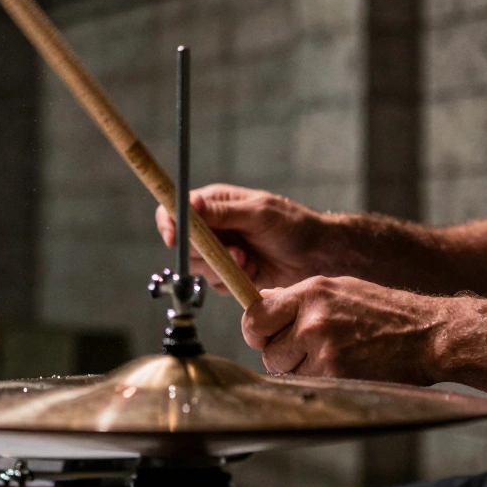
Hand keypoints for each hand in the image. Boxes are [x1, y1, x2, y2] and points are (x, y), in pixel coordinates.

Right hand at [155, 184, 334, 293]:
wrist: (316, 256)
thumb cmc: (293, 225)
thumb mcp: (259, 213)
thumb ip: (223, 212)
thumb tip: (189, 205)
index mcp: (215, 203)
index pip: (176, 210)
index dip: (169, 223)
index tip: (173, 238)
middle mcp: (213, 227)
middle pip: (184, 244)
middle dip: (206, 254)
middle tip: (235, 253)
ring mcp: (220, 251)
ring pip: (198, 267)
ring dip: (222, 268)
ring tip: (249, 261)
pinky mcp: (229, 273)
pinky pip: (215, 284)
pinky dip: (233, 281)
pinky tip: (254, 271)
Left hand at [242, 275, 441, 383]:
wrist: (428, 334)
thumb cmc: (384, 311)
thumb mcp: (339, 289)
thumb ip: (297, 297)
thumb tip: (261, 301)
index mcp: (310, 292)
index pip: (255, 316)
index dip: (257, 330)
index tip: (265, 336)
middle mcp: (312, 319)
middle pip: (266, 349)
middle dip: (281, 353)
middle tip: (309, 349)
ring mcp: (323, 349)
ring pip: (284, 370)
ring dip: (300, 370)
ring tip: (332, 356)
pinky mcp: (336, 374)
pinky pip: (307, 384)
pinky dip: (319, 381)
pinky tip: (343, 368)